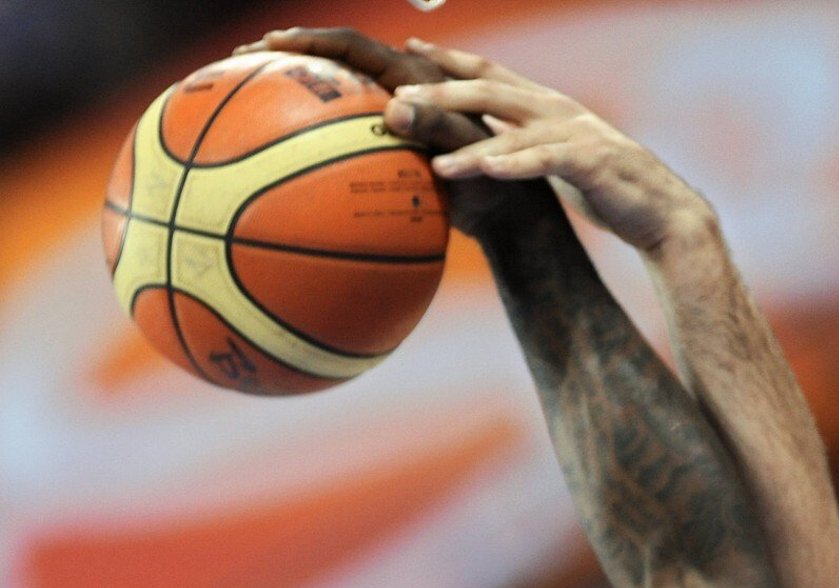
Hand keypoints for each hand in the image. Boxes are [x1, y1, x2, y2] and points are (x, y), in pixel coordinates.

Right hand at [232, 27, 548, 235]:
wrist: (511, 210)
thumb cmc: (496, 182)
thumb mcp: (470, 153)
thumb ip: (439, 128)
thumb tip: (396, 109)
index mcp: (416, 78)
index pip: (353, 46)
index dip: (310, 42)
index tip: (268, 46)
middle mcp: (401, 88)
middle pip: (334, 62)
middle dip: (288, 58)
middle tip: (241, 65)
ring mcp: (396, 117)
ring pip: (337, 96)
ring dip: (297, 93)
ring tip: (253, 101)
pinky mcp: (395, 145)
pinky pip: (347, 134)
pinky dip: (317, 137)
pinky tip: (288, 159)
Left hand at [390, 40, 711, 251]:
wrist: (661, 212)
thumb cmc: (606, 189)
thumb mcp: (555, 160)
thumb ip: (522, 144)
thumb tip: (484, 141)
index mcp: (547, 106)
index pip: (491, 73)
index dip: (451, 59)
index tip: (410, 47)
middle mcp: (558, 110)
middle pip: (491, 89)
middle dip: (443, 89)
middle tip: (401, 94)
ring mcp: (574, 134)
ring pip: (511, 129)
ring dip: (470, 143)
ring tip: (434, 157)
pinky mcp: (590, 164)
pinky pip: (545, 161)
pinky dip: (515, 164)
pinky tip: (487, 169)